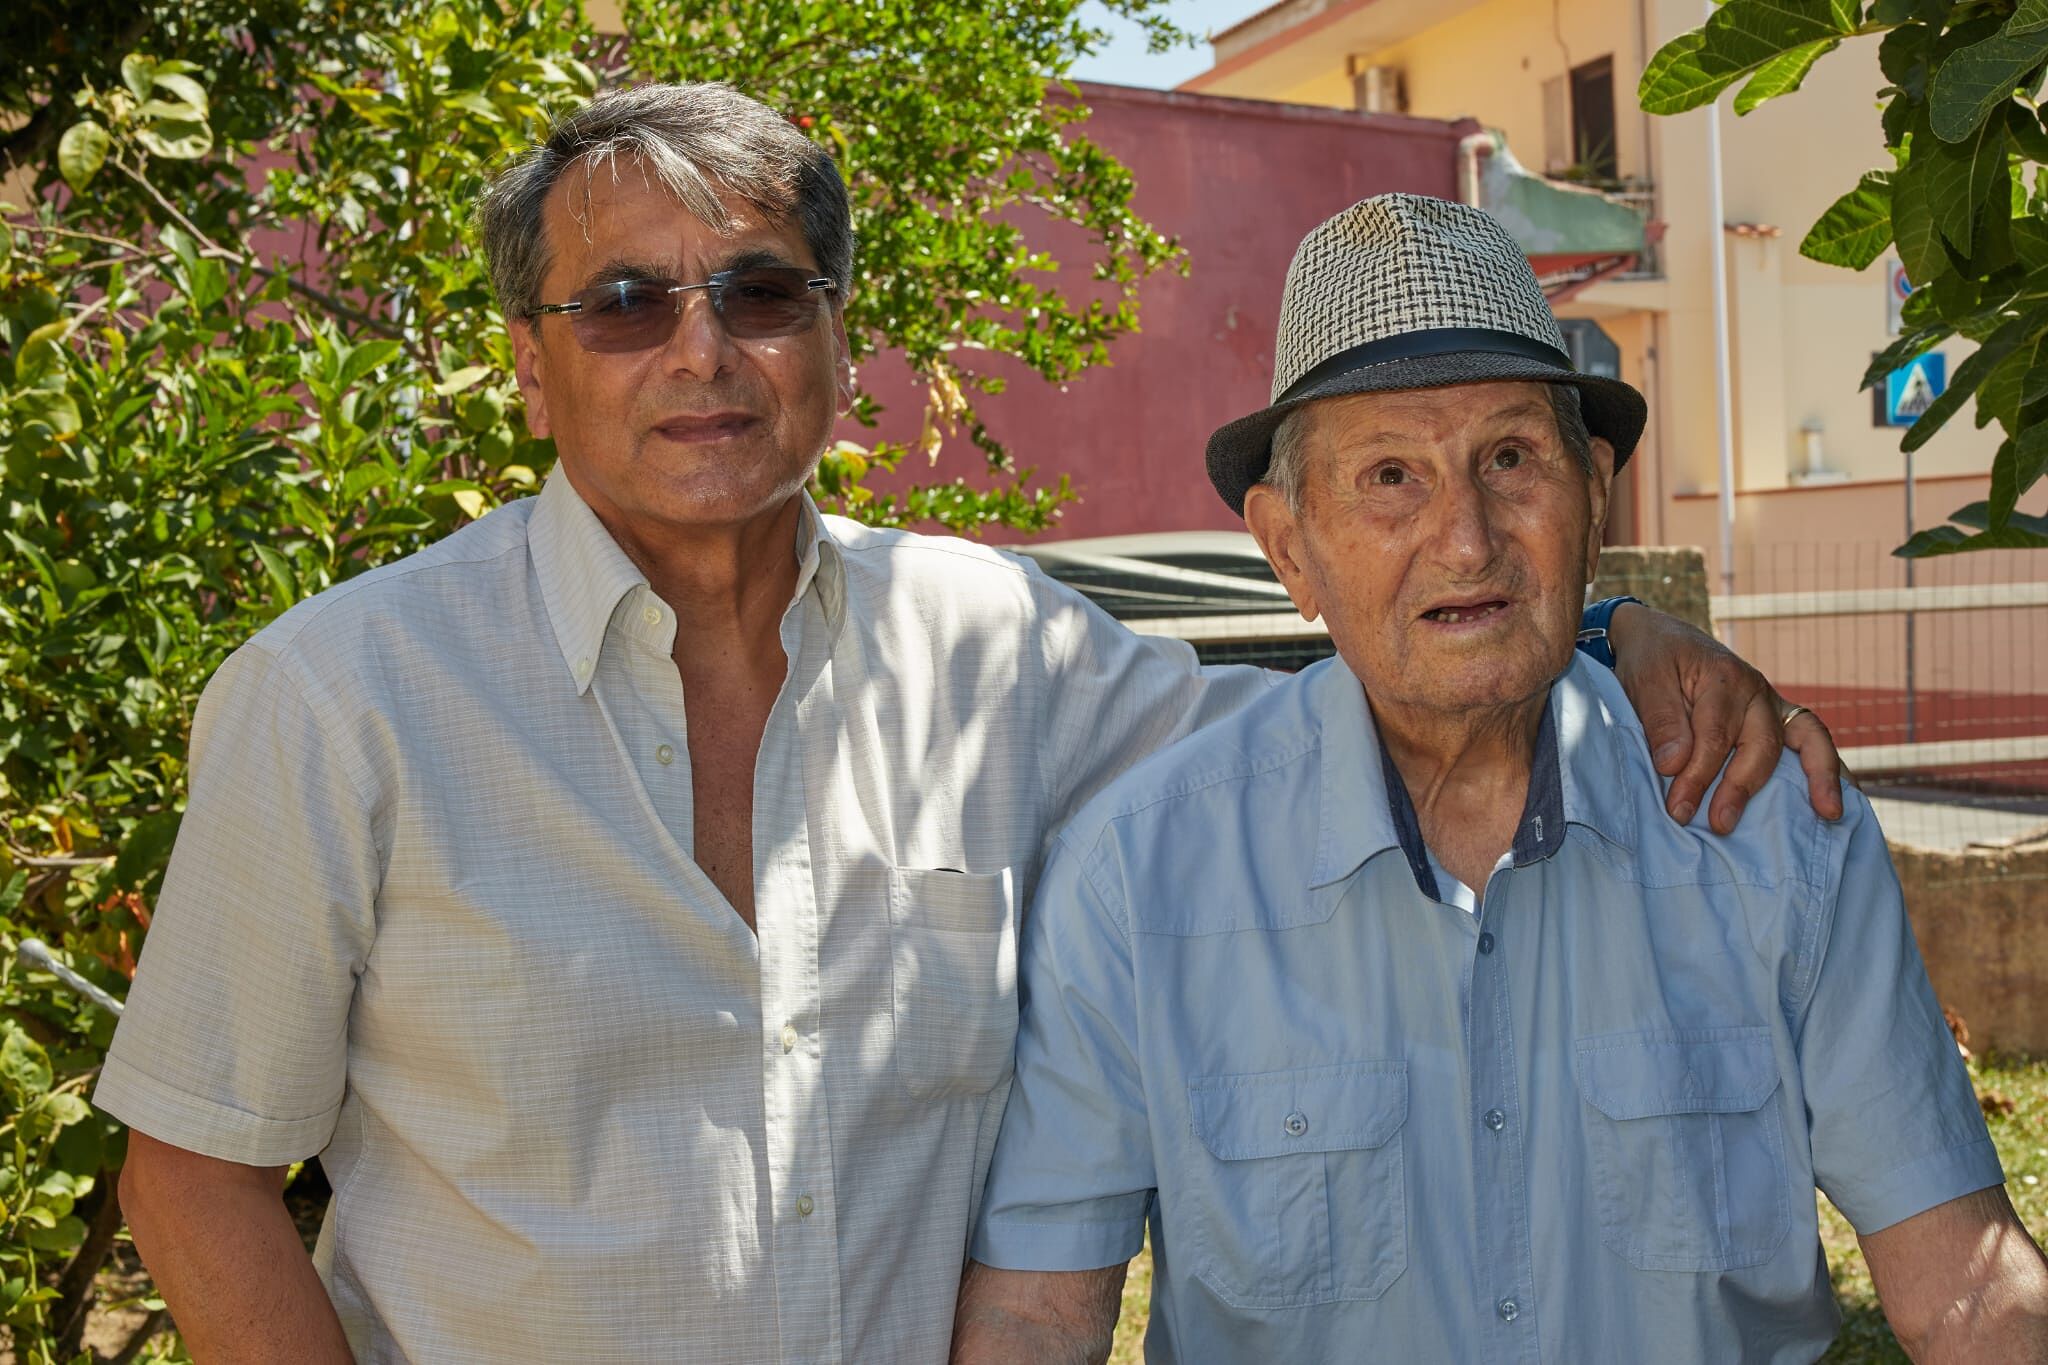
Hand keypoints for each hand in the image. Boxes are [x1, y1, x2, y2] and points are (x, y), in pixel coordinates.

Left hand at [1607, 603, 1845, 832]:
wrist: (1664, 639)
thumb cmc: (1653, 661)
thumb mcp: (1644, 681)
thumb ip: (1660, 721)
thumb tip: (1674, 765)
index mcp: (1723, 677)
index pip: (1714, 736)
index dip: (1697, 776)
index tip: (1678, 809)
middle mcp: (1756, 690)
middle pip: (1759, 744)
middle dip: (1740, 788)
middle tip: (1720, 824)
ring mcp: (1773, 705)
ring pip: (1804, 740)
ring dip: (1816, 778)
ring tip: (1828, 814)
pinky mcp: (1780, 718)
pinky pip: (1814, 741)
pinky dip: (1830, 769)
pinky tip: (1837, 801)